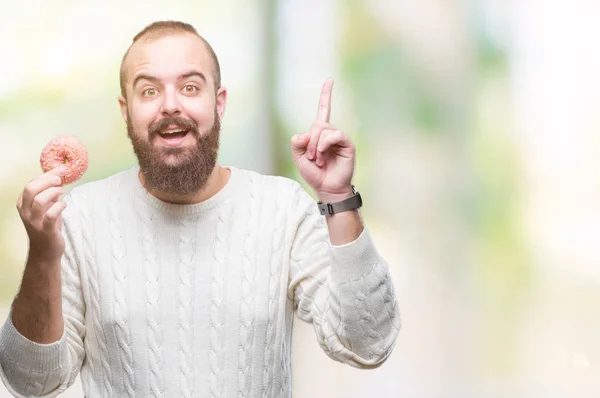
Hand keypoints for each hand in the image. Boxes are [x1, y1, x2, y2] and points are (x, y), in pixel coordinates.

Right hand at [17, 166, 67, 261]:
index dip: (46, 174)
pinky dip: (59, 206)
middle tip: (60, 179)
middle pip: (31, 189)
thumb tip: (59, 176)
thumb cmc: (47, 226)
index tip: (60, 169)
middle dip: (47, 180)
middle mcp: (25, 212)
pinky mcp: (46, 230)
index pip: (30, 184)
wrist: (45, 251)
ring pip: (39, 201)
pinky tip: (64, 205)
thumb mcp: (44, 208)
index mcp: (23, 204)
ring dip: (53, 192)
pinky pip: (51, 215)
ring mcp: (34, 222)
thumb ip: (48, 194)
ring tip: (62, 192)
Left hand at [291, 78, 355, 201]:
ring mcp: (340, 138)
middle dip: (309, 141)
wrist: (326, 188)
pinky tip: (323, 154)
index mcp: (320, 133)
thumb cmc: (314, 174)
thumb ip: (297, 143)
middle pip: (317, 124)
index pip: (324, 110)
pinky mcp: (347, 144)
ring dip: (315, 146)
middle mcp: (331, 133)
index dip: (326, 95)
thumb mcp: (298, 157)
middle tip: (310, 157)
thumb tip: (304, 133)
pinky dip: (324, 144)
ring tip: (318, 160)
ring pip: (323, 129)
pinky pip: (334, 135)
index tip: (330, 80)